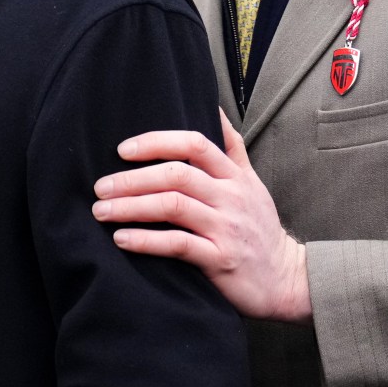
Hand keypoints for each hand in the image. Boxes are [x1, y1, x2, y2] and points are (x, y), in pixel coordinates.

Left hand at [93, 110, 310, 322]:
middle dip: (132, 179)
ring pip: (173, 206)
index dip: (156, 142)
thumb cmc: (257, 227)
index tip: (122, 150)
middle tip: (100, 187)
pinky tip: (121, 239)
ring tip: (101, 211)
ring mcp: (227, 228)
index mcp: (234, 176)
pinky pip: (178, 244)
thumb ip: (231, 147)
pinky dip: (146, 240)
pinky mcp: (221, 259)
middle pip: (176, 175)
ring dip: (131, 207)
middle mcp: (231, 197)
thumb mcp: (251, 183)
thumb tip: (213, 107)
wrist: (287, 278)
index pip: (194, 144)